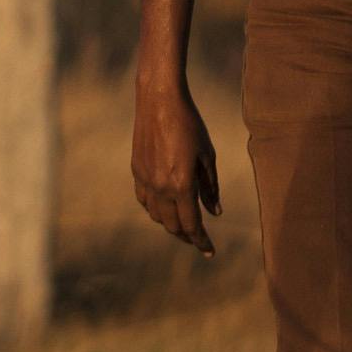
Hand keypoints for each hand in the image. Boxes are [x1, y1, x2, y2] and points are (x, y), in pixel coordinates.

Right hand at [130, 72, 221, 257]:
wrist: (159, 101)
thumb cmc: (190, 124)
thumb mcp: (206, 155)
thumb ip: (210, 187)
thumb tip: (215, 212)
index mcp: (181, 184)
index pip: (191, 224)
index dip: (201, 240)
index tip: (209, 251)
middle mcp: (161, 187)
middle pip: (172, 225)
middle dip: (187, 236)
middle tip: (198, 239)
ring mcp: (145, 180)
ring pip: (157, 215)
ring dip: (171, 224)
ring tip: (183, 223)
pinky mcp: (136, 171)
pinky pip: (145, 200)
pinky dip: (155, 209)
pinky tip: (165, 206)